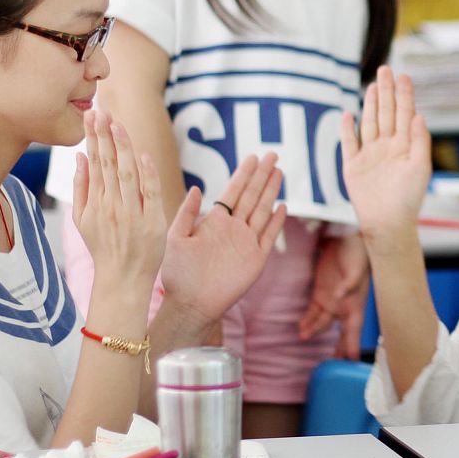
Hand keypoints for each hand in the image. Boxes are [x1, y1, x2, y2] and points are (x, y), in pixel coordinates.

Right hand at [71, 110, 167, 289]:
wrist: (121, 280)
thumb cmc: (103, 247)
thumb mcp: (83, 219)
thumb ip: (81, 187)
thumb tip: (79, 156)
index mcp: (94, 203)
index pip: (94, 163)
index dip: (93, 138)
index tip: (92, 115)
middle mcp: (111, 206)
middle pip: (108, 164)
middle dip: (104, 135)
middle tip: (101, 110)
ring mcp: (131, 214)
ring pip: (126, 174)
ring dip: (122, 148)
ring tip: (117, 124)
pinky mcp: (151, 222)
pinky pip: (149, 193)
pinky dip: (146, 174)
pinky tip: (142, 156)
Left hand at [160, 153, 286, 323]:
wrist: (190, 303)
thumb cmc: (178, 273)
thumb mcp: (176, 238)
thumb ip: (186, 213)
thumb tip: (197, 188)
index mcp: (215, 221)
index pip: (233, 191)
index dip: (244, 174)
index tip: (252, 156)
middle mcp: (233, 228)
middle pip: (252, 196)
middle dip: (262, 175)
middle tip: (272, 154)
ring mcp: (246, 243)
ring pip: (263, 211)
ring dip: (271, 191)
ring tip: (279, 172)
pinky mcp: (255, 260)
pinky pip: (269, 236)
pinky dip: (276, 222)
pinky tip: (283, 206)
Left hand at [298, 232, 369, 359]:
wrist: (347, 234)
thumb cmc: (357, 251)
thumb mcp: (356, 266)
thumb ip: (350, 282)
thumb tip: (341, 297)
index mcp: (356, 302)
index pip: (354, 329)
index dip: (352, 345)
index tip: (350, 361)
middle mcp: (345, 305)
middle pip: (341, 333)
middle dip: (336, 349)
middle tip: (331, 366)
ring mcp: (332, 299)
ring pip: (323, 323)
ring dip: (314, 331)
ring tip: (304, 338)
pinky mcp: (321, 291)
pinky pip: (314, 311)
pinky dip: (308, 320)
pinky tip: (301, 328)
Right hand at [340, 66, 431, 253]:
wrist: (387, 224)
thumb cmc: (408, 199)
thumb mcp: (421, 168)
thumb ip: (420, 141)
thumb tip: (419, 115)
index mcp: (405, 146)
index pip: (405, 114)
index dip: (404, 95)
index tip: (403, 76)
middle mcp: (387, 147)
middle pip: (386, 113)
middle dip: (386, 91)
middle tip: (386, 69)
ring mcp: (370, 155)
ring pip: (369, 123)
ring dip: (370, 104)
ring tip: (372, 85)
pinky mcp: (353, 166)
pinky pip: (349, 143)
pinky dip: (347, 128)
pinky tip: (348, 114)